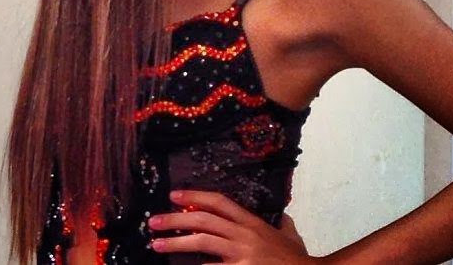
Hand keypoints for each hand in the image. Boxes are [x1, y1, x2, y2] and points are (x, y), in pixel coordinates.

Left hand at [147, 189, 317, 263]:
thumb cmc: (298, 260)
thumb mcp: (290, 236)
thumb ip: (282, 225)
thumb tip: (284, 218)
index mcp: (252, 222)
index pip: (219, 202)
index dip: (195, 196)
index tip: (174, 195)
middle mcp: (244, 234)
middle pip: (204, 220)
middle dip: (176, 219)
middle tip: (154, 221)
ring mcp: (242, 255)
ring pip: (202, 243)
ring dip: (176, 243)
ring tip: (156, 244)